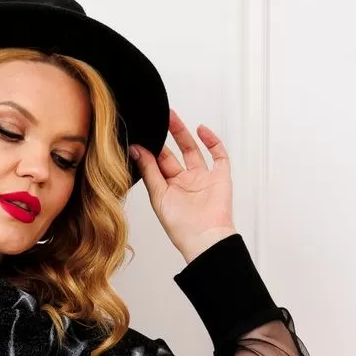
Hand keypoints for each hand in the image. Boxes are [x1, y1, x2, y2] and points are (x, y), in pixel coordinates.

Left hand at [128, 107, 237, 263]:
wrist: (205, 238)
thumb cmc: (181, 227)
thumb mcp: (158, 196)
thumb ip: (148, 171)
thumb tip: (135, 149)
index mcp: (169, 189)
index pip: (158, 163)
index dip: (151, 149)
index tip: (142, 134)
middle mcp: (185, 182)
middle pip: (174, 153)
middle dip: (165, 136)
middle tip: (156, 119)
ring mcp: (203, 178)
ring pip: (193, 150)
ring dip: (183, 133)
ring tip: (171, 117)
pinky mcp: (220, 177)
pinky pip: (218, 154)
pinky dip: (212, 141)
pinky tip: (201, 129)